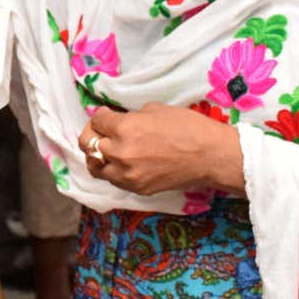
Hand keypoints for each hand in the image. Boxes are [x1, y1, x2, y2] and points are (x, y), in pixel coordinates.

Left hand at [76, 104, 243, 195]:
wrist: (210, 156)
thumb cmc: (188, 127)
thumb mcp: (155, 110)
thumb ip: (131, 117)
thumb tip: (120, 121)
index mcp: (124, 128)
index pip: (97, 121)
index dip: (101, 116)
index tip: (107, 116)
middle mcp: (120, 153)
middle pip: (88, 144)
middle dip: (94, 134)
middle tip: (101, 131)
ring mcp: (127, 174)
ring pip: (95, 166)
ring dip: (98, 156)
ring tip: (107, 150)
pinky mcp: (136, 189)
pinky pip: (113, 179)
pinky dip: (112, 170)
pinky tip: (122, 163)